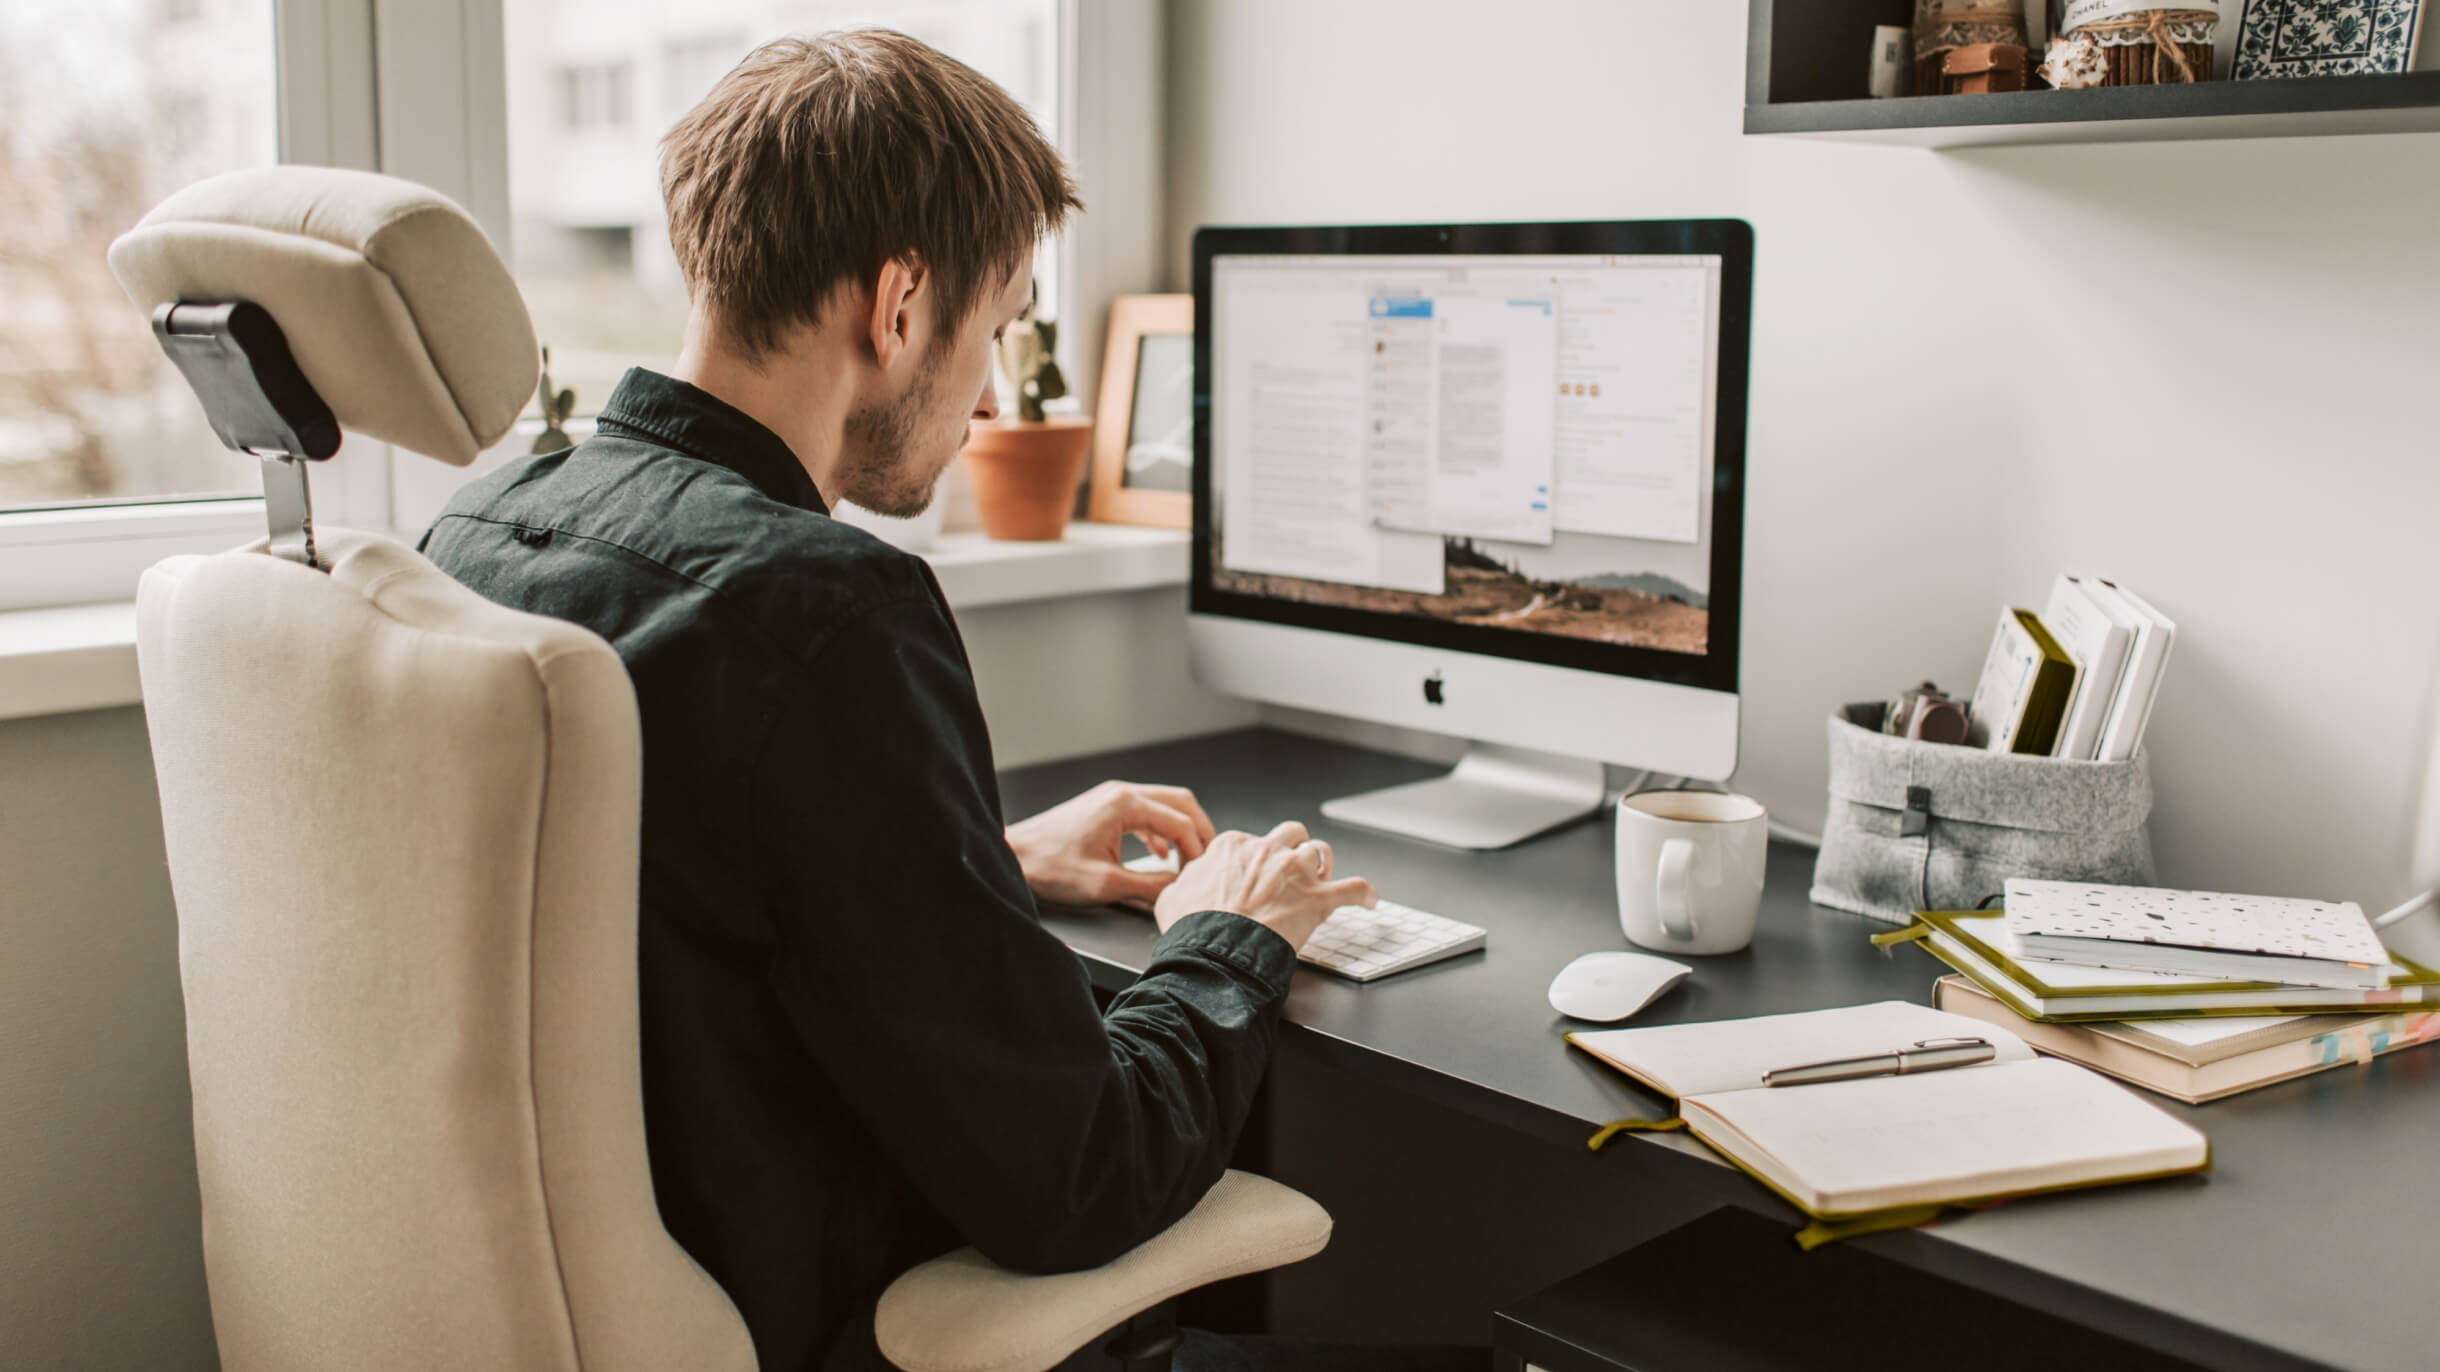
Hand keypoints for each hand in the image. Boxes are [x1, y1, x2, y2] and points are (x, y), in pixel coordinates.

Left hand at [1004, 780, 1216, 910]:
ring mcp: (1112, 797)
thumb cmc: (1051, 867)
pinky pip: (1145, 812)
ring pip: (1164, 805)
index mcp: (1125, 804)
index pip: (1181, 821)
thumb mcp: (1107, 884)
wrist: (1014, 857)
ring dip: (1180, 830)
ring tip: (1187, 860)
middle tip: (1207, 860)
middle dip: (1198, 831)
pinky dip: (1160, 831)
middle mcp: (1121, 793)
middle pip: (1180, 802)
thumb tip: (1179, 888)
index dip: (1197, 850)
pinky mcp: (1104, 808)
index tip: (1199, 876)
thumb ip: (1150, 885)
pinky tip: (1160, 854)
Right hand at [1153, 821, 1376, 949]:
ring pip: (1322, 852)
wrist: (1213, 952)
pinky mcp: (1318, 899)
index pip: (1251, 840)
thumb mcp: (1173, 897)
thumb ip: (1186, 882)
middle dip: (1293, 848)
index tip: (1256, 874)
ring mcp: (1295, 872)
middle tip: (1292, 869)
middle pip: (1291, 834)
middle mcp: (1268, 851)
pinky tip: (1369, 900)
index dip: (1256, 858)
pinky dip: (1364, 894)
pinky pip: (1355, 889)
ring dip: (1323, 865)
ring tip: (1324, 878)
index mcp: (1234, 847)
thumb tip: (1186, 883)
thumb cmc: (1192, 928)